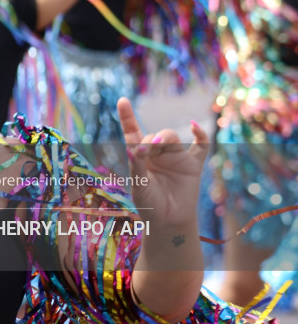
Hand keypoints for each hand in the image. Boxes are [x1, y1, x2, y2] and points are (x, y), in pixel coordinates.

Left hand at [118, 98, 208, 228]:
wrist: (168, 222)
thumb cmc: (149, 204)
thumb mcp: (139, 185)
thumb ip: (137, 166)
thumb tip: (133, 148)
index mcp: (140, 156)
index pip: (133, 132)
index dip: (127, 116)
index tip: (122, 101)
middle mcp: (157, 154)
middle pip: (155, 135)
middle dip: (149, 139)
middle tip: (144, 151)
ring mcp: (176, 158)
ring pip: (172, 137)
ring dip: (164, 138)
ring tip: (155, 147)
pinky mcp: (193, 165)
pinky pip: (200, 146)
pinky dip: (201, 135)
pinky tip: (195, 127)